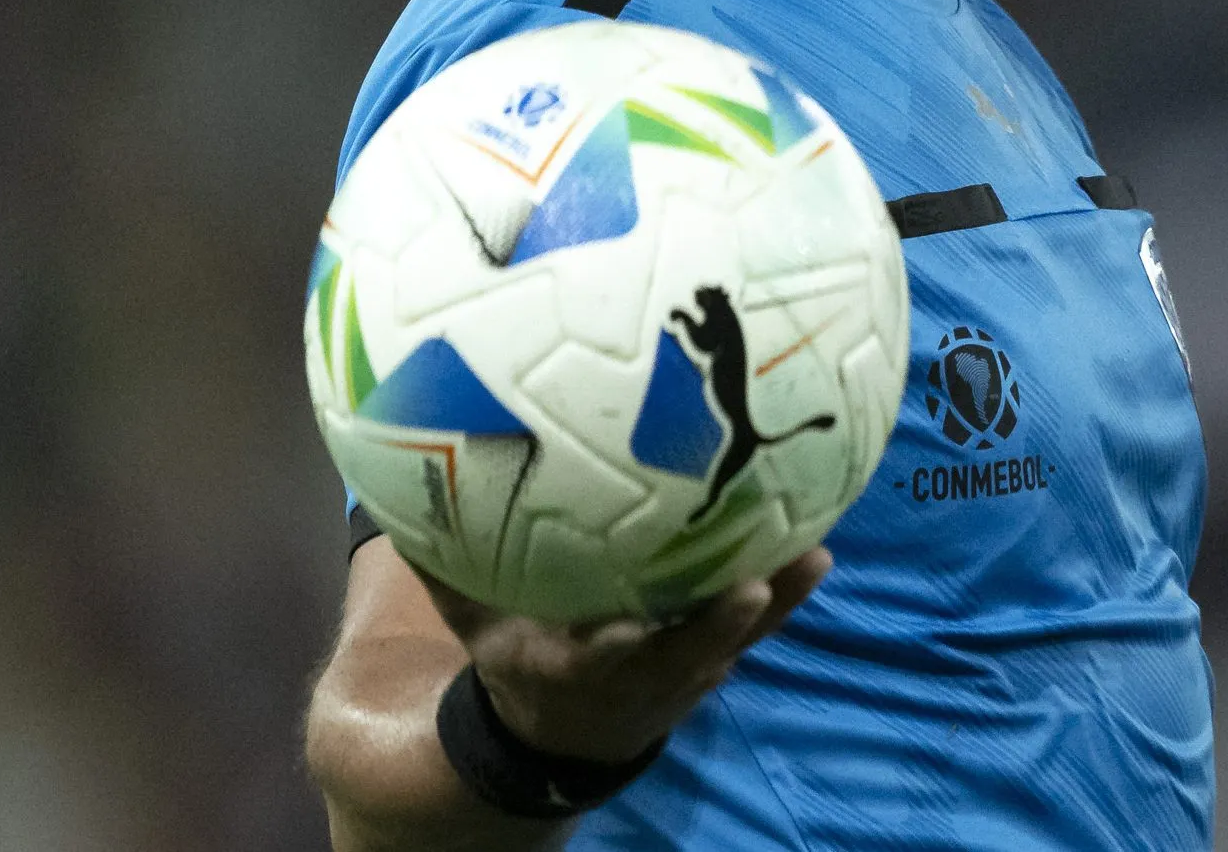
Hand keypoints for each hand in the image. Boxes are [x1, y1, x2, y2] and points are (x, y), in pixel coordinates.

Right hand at [408, 549, 830, 764]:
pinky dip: (788, 591)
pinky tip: (818, 547)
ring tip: (811, 554)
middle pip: (681, 654)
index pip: (590, 660)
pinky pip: (756, 628)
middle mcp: (634, 676)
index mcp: (569, 670)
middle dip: (714, 626)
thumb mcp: (478, 632)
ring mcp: (681, 673)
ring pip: (731, 640)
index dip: (609, 647)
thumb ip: (451, 573)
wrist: (564, 737)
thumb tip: (409, 490)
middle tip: (751, 586)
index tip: (623, 626)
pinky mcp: (713, 660)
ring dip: (772, 603)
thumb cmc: (520, 664)